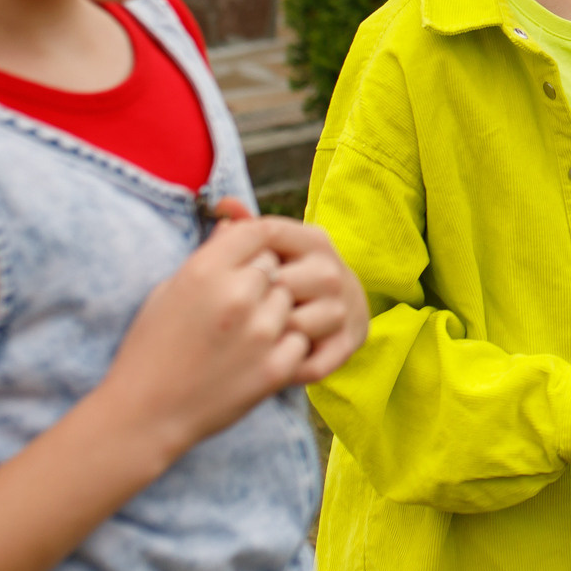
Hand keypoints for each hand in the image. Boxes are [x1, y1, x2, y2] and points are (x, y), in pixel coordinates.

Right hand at [101, 217, 312, 465]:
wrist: (146, 413)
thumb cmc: (152, 348)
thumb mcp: (169, 290)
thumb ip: (208, 255)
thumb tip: (234, 223)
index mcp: (205, 271)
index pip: (255, 231)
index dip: (255, 242)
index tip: (248, 258)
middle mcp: (236, 296)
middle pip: (275, 265)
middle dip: (261, 280)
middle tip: (238, 305)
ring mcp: (260, 333)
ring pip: (290, 301)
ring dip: (275, 312)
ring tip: (244, 333)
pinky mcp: (276, 367)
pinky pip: (300, 338)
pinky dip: (285, 345)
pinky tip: (255, 357)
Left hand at [203, 199, 370, 382]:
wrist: (340, 312)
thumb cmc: (289, 278)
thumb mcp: (271, 251)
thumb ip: (246, 229)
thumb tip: (222, 203)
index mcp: (314, 240)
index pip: (269, 233)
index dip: (239, 254)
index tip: (221, 274)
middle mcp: (332, 271)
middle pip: (278, 284)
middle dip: (253, 302)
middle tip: (233, 315)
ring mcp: (343, 308)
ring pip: (292, 325)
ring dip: (269, 338)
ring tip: (251, 341)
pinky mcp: (349, 342)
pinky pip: (310, 362)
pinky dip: (288, 367)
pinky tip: (271, 361)